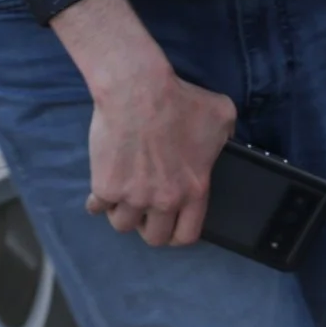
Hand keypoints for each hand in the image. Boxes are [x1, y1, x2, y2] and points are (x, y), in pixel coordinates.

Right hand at [51, 0, 235, 246]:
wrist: (138, 89)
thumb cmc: (180, 98)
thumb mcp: (222, 115)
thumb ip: (228, 136)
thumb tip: (229, 139)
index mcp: (194, 189)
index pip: (186, 235)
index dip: (177, 234)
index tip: (170, 226)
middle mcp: (164, 200)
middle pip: (153, 237)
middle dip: (149, 226)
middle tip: (145, 210)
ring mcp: (133, 196)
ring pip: (122, 225)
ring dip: (123, 212)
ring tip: (124, 197)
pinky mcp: (106, 187)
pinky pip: (96, 207)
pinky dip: (98, 200)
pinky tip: (103, 189)